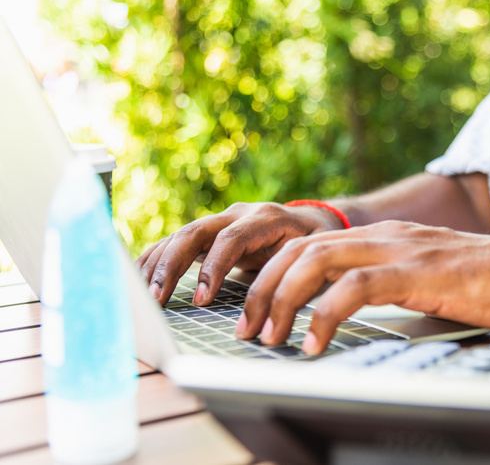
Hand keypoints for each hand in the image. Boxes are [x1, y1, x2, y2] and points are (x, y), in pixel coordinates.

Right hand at [137, 202, 344, 305]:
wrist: (313, 223)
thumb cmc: (316, 245)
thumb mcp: (313, 256)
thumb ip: (294, 273)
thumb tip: (276, 309)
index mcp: (265, 218)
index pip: (231, 239)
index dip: (214, 267)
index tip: (202, 299)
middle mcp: (238, 214)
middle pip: (196, 232)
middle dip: (172, 265)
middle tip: (157, 298)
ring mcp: (220, 221)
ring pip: (181, 236)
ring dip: (158, 265)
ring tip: (143, 295)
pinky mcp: (209, 234)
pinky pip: (176, 242)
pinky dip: (156, 259)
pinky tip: (139, 278)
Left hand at [239, 220, 489, 354]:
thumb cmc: (488, 282)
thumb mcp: (424, 278)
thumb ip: (388, 284)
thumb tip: (351, 308)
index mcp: (381, 238)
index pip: (308, 245)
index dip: (273, 275)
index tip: (256, 310)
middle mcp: (383, 236)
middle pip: (300, 249)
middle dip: (264, 287)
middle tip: (247, 326)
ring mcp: (401, 250)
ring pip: (318, 261)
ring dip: (283, 299)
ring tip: (269, 336)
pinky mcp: (420, 272)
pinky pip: (357, 287)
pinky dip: (325, 314)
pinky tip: (314, 343)